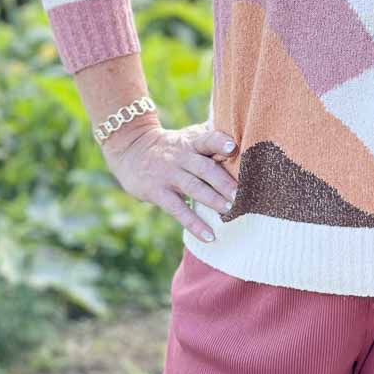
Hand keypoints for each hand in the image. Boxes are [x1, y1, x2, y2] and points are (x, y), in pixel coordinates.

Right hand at [101, 120, 238, 243]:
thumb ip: (212, 138)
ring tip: (229, 210)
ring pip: (193, 187)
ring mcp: (169, 175)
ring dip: (212, 199)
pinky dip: (194, 224)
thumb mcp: (189, 136)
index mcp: (192, 142)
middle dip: (222, 181)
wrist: (131, 150)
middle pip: (204, 168)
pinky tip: (209, 237)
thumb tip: (242, 137)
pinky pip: (178, 210)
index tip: (231, 146)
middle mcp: (181, 157)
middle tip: (240, 194)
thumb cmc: (172, 146)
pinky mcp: (157, 192)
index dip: (218, 142)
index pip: (206, 139)